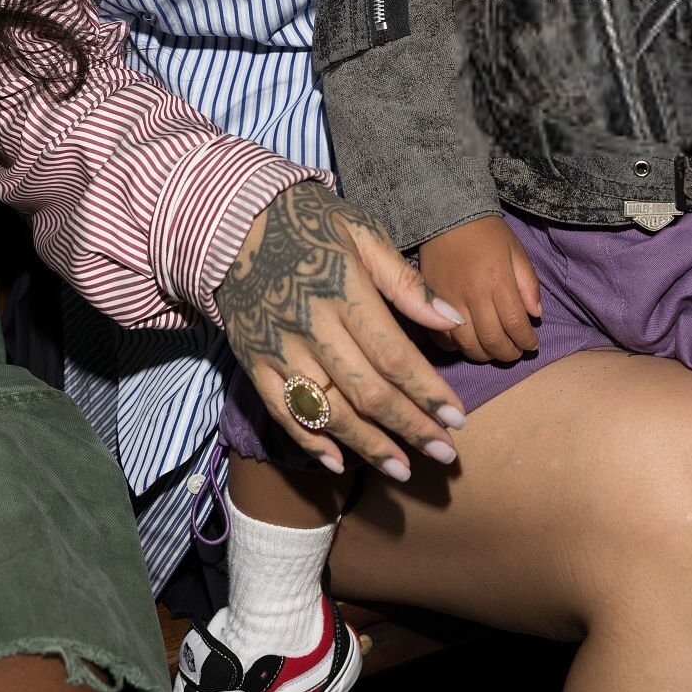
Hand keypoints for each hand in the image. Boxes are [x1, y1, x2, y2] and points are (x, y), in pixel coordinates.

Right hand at [215, 179, 467, 482]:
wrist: (234, 222)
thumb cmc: (312, 223)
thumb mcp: (363, 233)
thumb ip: (406, 281)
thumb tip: (452, 320)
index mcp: (344, 290)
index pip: (394, 355)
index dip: (428, 392)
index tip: (458, 419)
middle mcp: (311, 326)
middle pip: (367, 391)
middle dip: (410, 427)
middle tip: (445, 455)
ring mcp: (279, 349)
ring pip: (329, 411)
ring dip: (369, 446)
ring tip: (404, 468)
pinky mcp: (254, 363)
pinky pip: (283, 413)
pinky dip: (311, 442)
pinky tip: (339, 464)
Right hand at [419, 216, 541, 364]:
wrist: (445, 215)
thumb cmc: (486, 232)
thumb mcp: (516, 250)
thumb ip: (528, 284)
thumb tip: (536, 315)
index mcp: (496, 281)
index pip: (515, 324)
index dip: (526, 341)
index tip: (532, 345)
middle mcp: (472, 296)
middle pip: (491, 340)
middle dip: (508, 353)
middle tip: (515, 352)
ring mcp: (448, 302)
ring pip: (467, 345)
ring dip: (484, 355)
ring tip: (494, 351)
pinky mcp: (430, 303)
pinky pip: (441, 337)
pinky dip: (456, 348)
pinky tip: (467, 344)